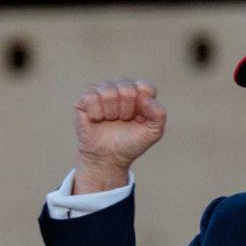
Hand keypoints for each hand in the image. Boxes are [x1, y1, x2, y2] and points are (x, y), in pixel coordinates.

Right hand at [73, 78, 166, 192]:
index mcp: (139, 93)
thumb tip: (146, 99)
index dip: (142, 106)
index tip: (139, 119)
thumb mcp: (153, 132)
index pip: (145, 86)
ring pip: (109, 92)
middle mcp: (121, 87)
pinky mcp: (86, 97)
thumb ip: (159, 114)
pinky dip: (96, 113)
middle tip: (123, 121)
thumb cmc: (130, 143)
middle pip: (127, 88)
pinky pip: (91, 96)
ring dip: (111, 113)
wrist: (108, 158)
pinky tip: (97, 119)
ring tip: (110, 121)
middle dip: (126, 111)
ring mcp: (103, 90)